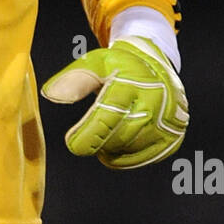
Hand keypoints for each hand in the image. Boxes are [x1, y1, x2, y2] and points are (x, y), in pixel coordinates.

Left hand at [41, 36, 188, 168]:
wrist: (157, 68)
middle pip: (116, 138)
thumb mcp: (95, 64)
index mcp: (132, 84)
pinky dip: (125, 155)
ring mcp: (167, 124)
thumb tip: (51, 94)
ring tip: (107, 129)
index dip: (87, 135)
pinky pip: (140, 159)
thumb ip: (73, 79)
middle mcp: (154, 104)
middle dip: (97, 140)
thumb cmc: (120, 68)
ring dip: (110, 147)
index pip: (107, 117)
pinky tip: (120, 140)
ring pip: (128, 150)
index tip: (73, 143)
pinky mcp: (172, 139)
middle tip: (87, 134)